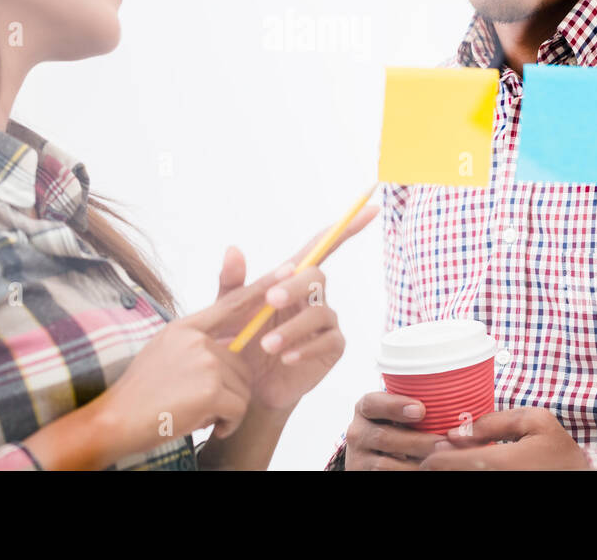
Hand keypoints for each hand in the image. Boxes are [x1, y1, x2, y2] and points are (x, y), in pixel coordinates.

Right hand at [97, 255, 286, 461]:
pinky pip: (239, 408)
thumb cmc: (139, 395)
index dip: (261, 286)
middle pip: (242, 362)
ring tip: (198, 415)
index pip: (230, 302)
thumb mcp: (163, 353)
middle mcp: (196, 338)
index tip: (287, 269)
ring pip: (242, 388)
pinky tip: (206, 426)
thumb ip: (194, 344)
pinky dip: (228, 424)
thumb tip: (226, 347)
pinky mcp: (211, 388)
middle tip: (201, 405)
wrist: (114, 421)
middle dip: (230, 391)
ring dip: (228, 410)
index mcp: (185, 327)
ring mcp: (204, 361)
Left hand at [217, 204, 377, 410]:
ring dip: (292, 327)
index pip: (320, 248)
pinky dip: (304, 347)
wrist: (241, 387)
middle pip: (316, 276)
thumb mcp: (226, 312)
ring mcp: (324, 322)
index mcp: (289, 280)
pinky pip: (327, 341)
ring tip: (267, 345)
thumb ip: (231, 283)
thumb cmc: (236, 343)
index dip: (345, 229)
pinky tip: (285, 357)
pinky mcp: (330, 348)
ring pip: (320, 312)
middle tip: (270, 300)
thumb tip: (234, 248)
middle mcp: (311, 297)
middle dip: (295, 285)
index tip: (370, 209)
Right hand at [344, 391, 441, 469]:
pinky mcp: (362, 474)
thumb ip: (414, 406)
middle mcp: (357, 431)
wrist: (374, 455)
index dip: (396, 405)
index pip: (374, 403)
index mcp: (366, 409)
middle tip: (444, 443)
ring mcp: (358, 457)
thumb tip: (455, 403)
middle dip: (417, 441)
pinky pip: (387, 475)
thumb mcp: (397, 414)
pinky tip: (427, 470)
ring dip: (415, 464)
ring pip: (385, 463)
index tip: (421, 409)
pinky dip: (409, 472)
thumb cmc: (396, 428)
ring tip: (440, 461)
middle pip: (384, 437)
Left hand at [419, 408, 588, 469]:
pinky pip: (473, 482)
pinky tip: (471, 465)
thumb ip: (495, 422)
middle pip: (447, 475)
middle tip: (443, 450)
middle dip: (440, 463)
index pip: (443, 463)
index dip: (433, 455)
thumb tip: (458, 431)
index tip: (435, 447)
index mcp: (497, 463)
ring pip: (459, 479)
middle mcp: (491, 479)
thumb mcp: (535, 422)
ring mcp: (497, 486)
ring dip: (453, 469)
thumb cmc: (560, 451)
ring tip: (457, 457)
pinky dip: (466, 473)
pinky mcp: (500, 488)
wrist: (582, 477)